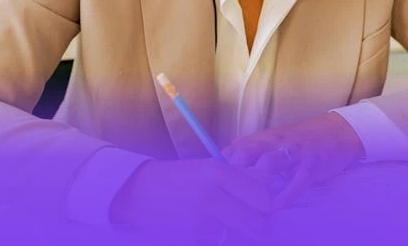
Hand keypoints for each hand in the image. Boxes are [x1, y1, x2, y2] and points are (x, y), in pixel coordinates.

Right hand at [110, 158, 275, 243]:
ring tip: (231, 224)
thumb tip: (269, 187)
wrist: (139, 194)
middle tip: (254, 221)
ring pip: (243, 238)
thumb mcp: (207, 168)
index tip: (261, 205)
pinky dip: (224, 240)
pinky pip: (223, 243)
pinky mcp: (194, 239)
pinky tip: (213, 230)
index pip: (264, 197)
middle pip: (259, 223)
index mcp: (217, 172)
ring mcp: (202, 221)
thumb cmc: (177, 179)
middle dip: (260, 225)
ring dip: (242, 234)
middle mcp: (211, 196)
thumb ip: (239, 178)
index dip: (267, 204)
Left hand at [222, 112, 365, 208]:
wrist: (337, 131)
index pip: (233, 150)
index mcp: (261, 138)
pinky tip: (277, 206)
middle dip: (235, 174)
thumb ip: (251, 152)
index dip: (222, 169)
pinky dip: (286, 194)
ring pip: (270, 162)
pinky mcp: (311, 164)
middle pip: (246, 153)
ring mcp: (293, 153)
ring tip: (251, 203)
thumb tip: (226, 167)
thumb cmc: (299, 140)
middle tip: (231, 196)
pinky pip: (297, 180)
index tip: (218, 188)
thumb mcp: (272, 141)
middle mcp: (273, 142)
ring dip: (258, 183)